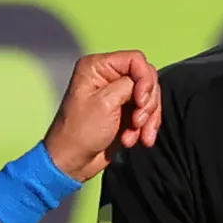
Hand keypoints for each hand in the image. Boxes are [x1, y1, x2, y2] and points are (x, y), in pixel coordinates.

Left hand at [42, 50, 162, 182]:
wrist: (73, 162)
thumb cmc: (80, 132)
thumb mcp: (106, 102)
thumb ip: (131, 85)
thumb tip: (146, 86)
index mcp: (97, 66)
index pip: (135, 60)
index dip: (145, 80)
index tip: (141, 102)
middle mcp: (107, 75)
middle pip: (146, 78)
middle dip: (147, 103)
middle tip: (138, 122)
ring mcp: (117, 94)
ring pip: (149, 97)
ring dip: (147, 119)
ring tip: (135, 136)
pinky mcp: (124, 111)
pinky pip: (146, 113)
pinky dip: (144, 127)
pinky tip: (134, 141)